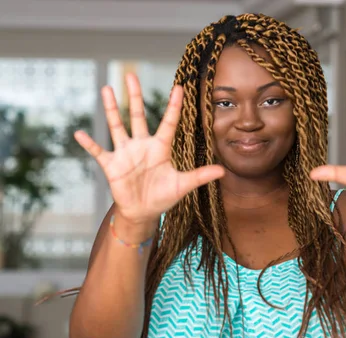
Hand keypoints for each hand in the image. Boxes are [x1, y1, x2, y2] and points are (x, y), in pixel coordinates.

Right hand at [75, 74, 224, 222]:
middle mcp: (141, 145)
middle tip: (131, 74)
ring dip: (111, 108)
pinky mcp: (111, 165)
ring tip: (106, 88)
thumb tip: (224, 171)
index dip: (174, 106)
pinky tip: (78, 133)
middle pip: (137, 115)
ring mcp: (125, 153)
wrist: (142, 211)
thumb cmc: (162, 196)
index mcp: (160, 147)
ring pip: (117, 125)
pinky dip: (88, 144)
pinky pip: (98, 151)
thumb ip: (200, 175)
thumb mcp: (183, 185)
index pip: (168, 122)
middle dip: (134, 96)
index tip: (179, 87)